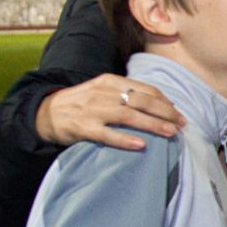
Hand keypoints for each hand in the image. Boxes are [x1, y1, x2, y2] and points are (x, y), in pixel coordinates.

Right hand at [34, 73, 183, 151]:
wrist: (45, 112)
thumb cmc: (81, 103)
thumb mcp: (102, 91)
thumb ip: (126, 95)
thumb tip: (159, 105)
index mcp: (110, 81)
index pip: (145, 89)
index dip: (165, 101)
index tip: (178, 113)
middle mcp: (103, 93)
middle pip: (142, 101)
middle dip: (165, 112)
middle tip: (182, 124)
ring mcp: (92, 110)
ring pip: (129, 116)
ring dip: (153, 124)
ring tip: (171, 133)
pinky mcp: (83, 128)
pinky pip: (108, 134)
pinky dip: (125, 139)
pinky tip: (142, 145)